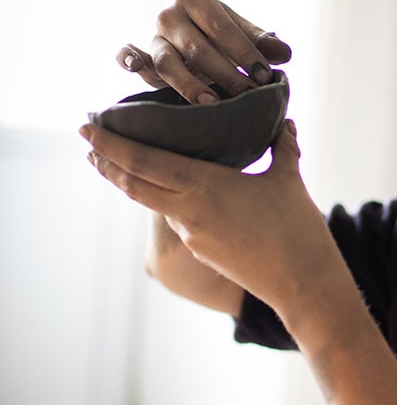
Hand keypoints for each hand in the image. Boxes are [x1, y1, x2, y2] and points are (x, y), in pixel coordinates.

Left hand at [79, 120, 335, 317]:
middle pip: (133, 183)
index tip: (88, 127)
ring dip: (133, 181)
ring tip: (123, 161)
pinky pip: (177, 218)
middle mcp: (188, 210)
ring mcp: (191, 234)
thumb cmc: (298, 228)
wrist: (301, 284)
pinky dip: (166, 199)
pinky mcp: (200, 251)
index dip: (111, 144)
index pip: (144, 161)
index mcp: (204, 185)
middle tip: (87, 139)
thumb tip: (283, 121)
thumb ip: (281, 146)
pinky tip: (174, 191)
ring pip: (153, 202)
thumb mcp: (289, 178)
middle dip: (106, 161)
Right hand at [116, 0, 291, 103]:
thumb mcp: (244, 36)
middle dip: (224, 74)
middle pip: (197, 48)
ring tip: (210, 103)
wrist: (194, 40)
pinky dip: (127, 58)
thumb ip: (263, 44)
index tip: (264, 76)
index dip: (244, 52)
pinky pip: (129, 56)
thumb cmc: (222, 39)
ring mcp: (153, 36)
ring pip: (166, 61)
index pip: (222, 27)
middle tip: (246, 96)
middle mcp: (170, 15)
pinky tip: (132, 66)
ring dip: (189, 84)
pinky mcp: (141, 56)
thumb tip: (284, 54)